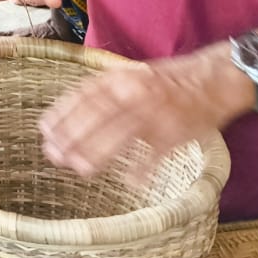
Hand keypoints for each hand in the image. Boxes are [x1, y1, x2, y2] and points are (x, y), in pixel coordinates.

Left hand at [38, 47, 253, 180]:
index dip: (63, 112)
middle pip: (98, 114)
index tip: (43, 129)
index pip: (85, 94)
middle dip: (73, 135)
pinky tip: (128, 182)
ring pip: (122, 134)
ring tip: (79, 168)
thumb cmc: (166, 80)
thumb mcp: (132, 75)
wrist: (214, 78)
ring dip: (99, 152)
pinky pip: (156, 153)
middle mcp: (136, 91)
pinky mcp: (177, 132)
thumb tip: (72, 110)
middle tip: (53, 154)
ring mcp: (157, 112)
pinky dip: (142, 169)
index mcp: (123, 77)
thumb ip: (105, 90)